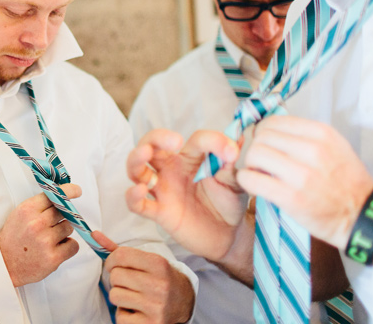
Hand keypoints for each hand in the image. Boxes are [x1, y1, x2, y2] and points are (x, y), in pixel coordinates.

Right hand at [0, 183, 81, 286]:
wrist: (4, 265)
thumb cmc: (13, 239)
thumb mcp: (19, 215)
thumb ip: (38, 206)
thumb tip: (60, 197)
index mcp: (27, 210)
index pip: (54, 195)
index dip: (68, 191)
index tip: (76, 190)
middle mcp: (37, 224)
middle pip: (64, 211)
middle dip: (62, 216)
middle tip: (54, 224)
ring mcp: (45, 241)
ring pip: (69, 228)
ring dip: (64, 232)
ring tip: (50, 239)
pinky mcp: (53, 258)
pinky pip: (73, 245)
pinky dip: (68, 247)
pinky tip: (56, 249)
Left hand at [93, 231, 194, 323]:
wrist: (184, 302)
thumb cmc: (160, 278)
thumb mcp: (146, 260)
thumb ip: (119, 249)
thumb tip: (94, 235)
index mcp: (159, 264)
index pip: (122, 256)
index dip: (111, 260)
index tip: (113, 265)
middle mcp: (159, 284)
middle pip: (116, 276)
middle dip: (116, 279)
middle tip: (127, 283)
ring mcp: (156, 306)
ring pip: (115, 296)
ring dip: (119, 296)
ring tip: (132, 296)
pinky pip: (120, 317)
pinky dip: (123, 314)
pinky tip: (136, 310)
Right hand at [125, 129, 245, 261]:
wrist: (230, 235)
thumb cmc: (228, 202)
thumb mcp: (234, 180)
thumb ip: (231, 161)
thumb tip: (239, 136)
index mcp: (191, 157)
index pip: (195, 140)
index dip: (213, 141)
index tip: (231, 152)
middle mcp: (171, 169)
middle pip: (151, 144)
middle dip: (156, 138)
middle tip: (174, 141)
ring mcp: (163, 190)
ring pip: (136, 169)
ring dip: (136, 159)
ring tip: (145, 154)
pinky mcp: (160, 212)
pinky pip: (138, 204)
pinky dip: (133, 196)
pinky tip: (140, 190)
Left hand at [238, 115, 372, 247]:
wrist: (363, 217)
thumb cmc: (347, 182)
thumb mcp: (335, 147)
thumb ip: (306, 136)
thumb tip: (271, 129)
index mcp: (322, 134)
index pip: (274, 121)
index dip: (263, 132)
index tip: (265, 143)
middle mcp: (313, 150)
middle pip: (261, 137)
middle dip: (256, 148)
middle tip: (260, 161)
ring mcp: (302, 175)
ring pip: (254, 155)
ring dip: (250, 164)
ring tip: (259, 173)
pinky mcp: (292, 198)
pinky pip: (252, 180)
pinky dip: (246, 180)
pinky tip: (253, 184)